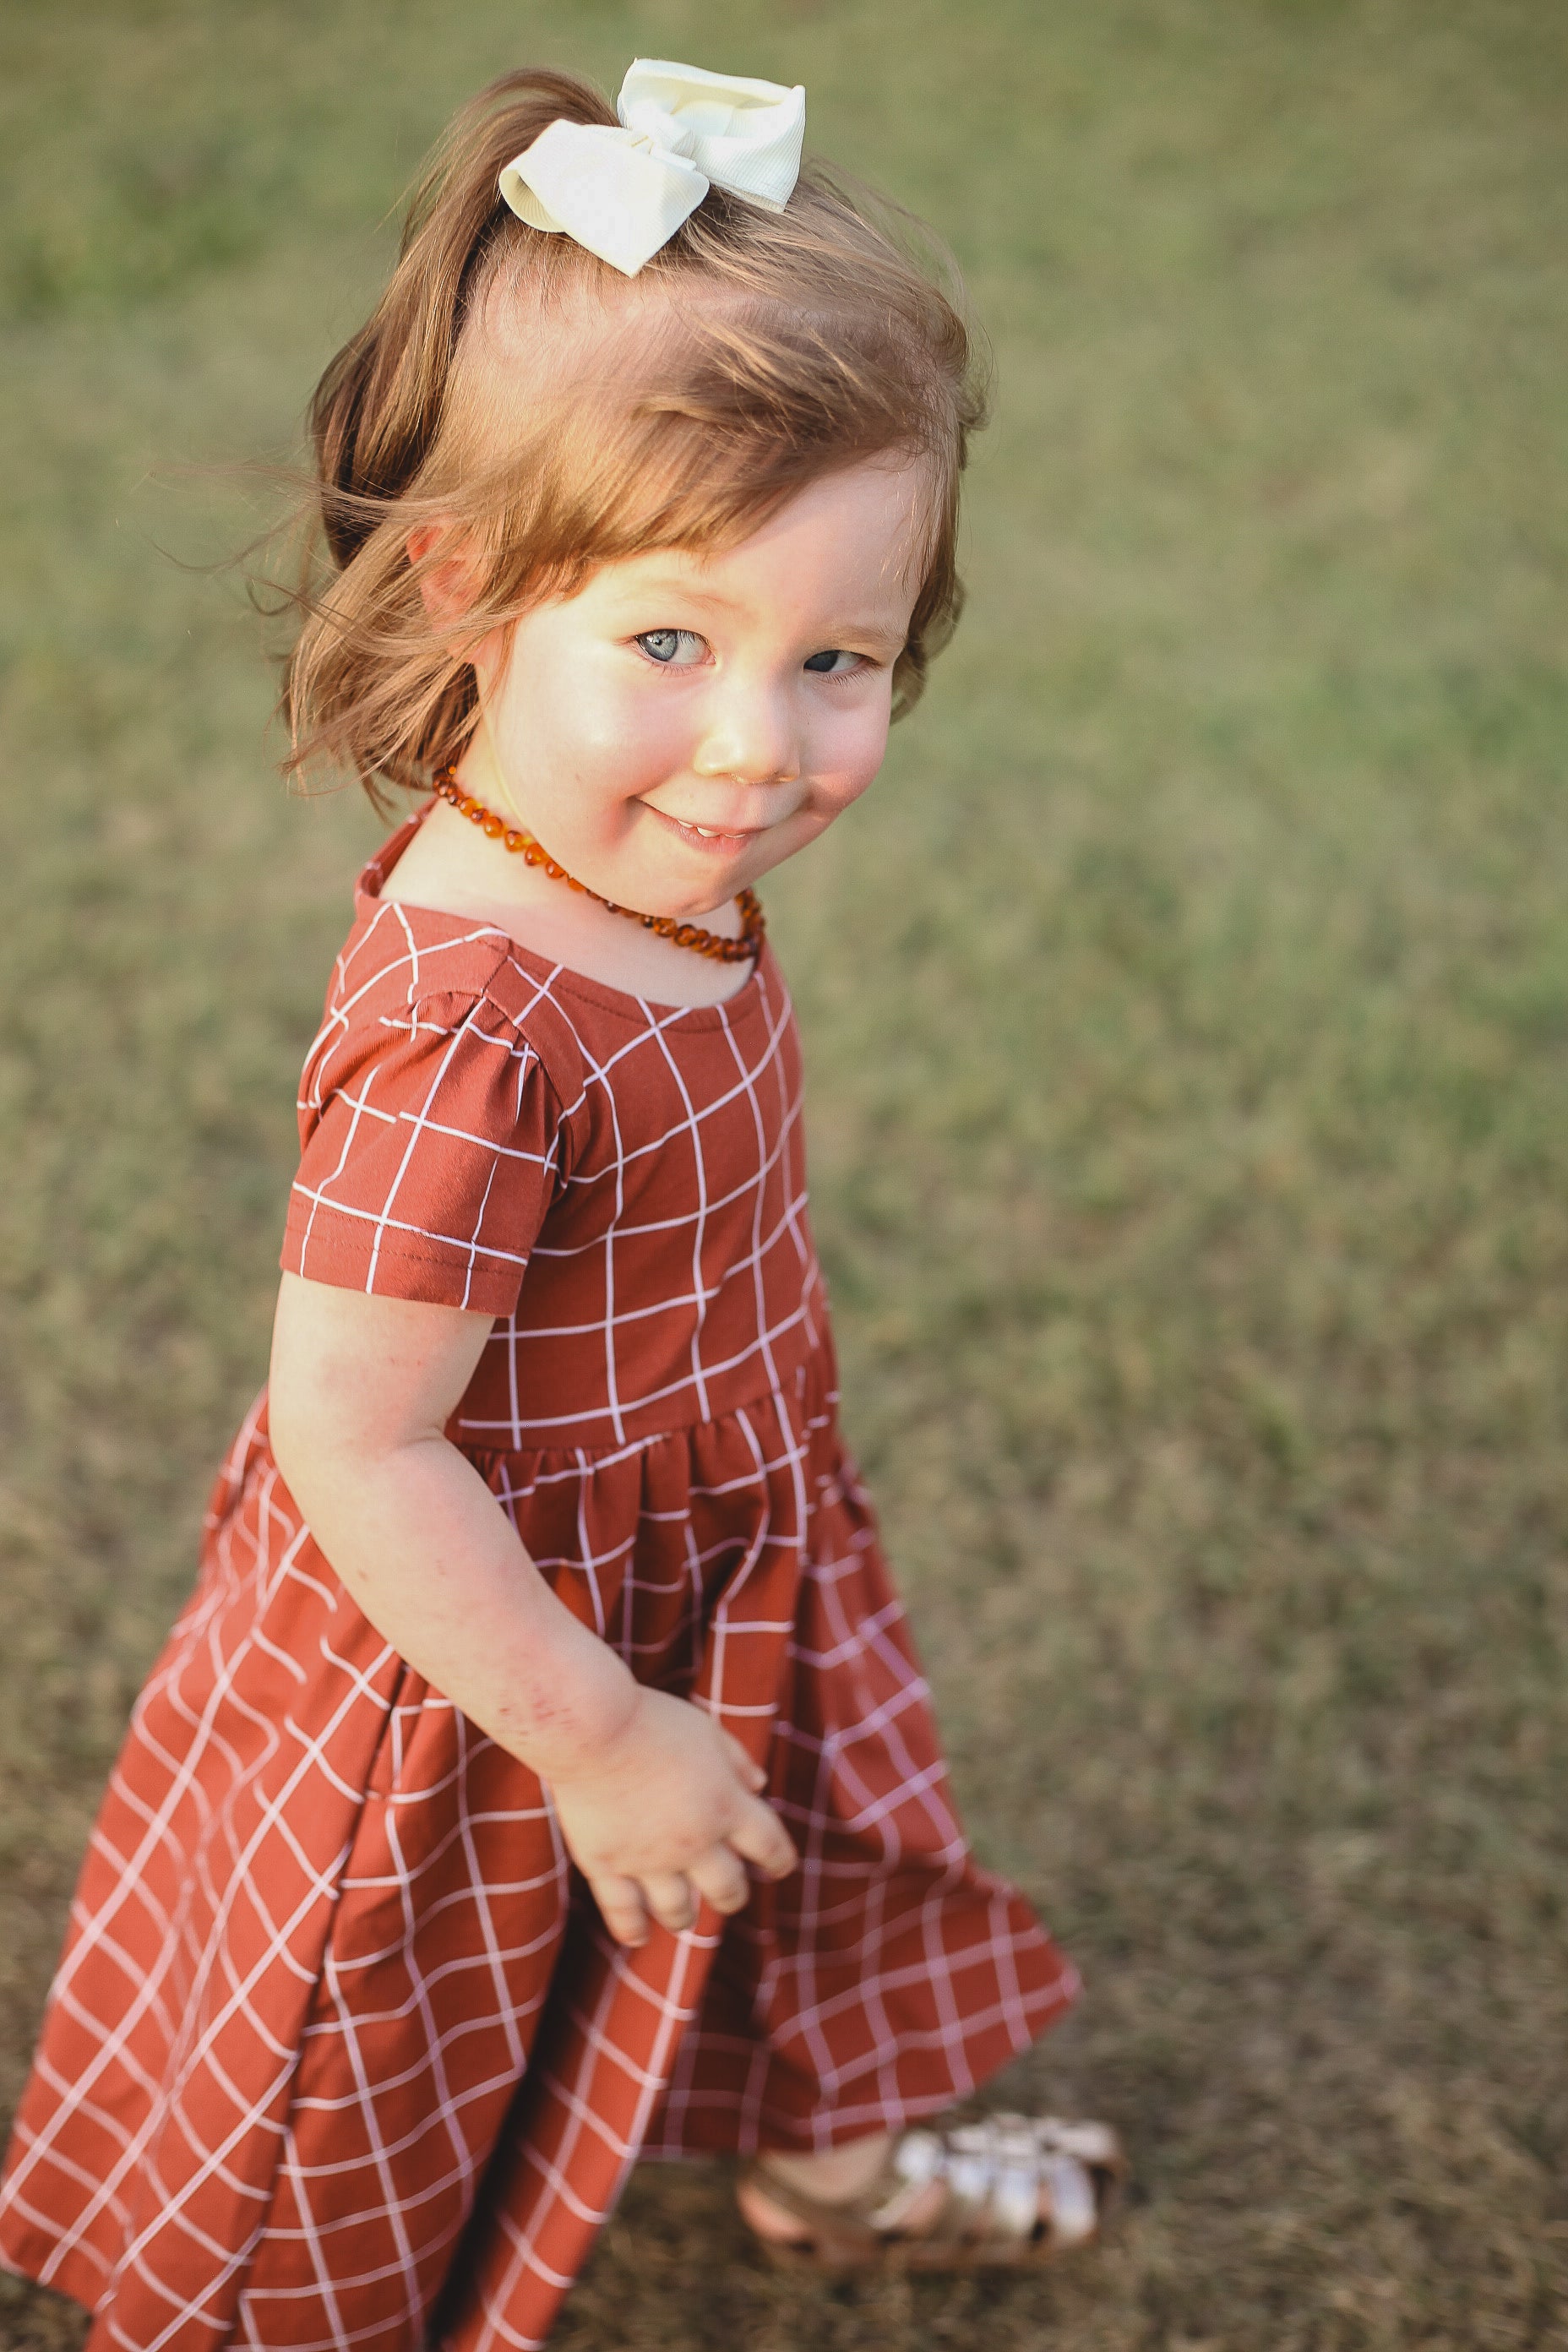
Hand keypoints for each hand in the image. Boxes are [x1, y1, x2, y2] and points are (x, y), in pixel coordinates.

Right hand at [548, 1686, 796, 1945]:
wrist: (592, 1729)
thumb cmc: (652, 1720)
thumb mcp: (707, 1729)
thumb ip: (737, 1760)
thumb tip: (760, 1783)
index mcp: (726, 1805)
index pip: (769, 1845)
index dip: (779, 1860)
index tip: (779, 1867)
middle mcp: (694, 1842)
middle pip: (727, 1887)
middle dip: (733, 1895)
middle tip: (730, 1896)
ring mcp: (649, 1859)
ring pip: (678, 1910)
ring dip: (686, 1918)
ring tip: (684, 1920)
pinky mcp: (607, 1865)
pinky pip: (623, 1911)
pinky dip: (632, 1929)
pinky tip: (639, 1938)